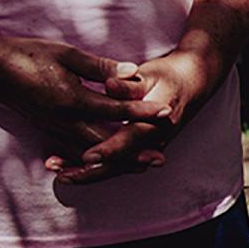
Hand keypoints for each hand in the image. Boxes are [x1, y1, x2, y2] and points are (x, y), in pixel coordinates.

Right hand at [0, 34, 150, 157]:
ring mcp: (54, 129)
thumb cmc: (28, 54)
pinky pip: (74, 152)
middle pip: (106, 143)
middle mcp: (63, 121)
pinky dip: (93, 161)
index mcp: (71, 99)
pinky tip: (107, 165)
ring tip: (142, 166)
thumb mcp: (67, 54)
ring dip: (117, 161)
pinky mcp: (48, 131)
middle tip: (160, 158)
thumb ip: (100, 67)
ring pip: (90, 153)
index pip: (115, 109)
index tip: (165, 114)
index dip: (141, 111)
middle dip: (134, 152)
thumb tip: (132, 72)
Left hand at [53, 43, 218, 184]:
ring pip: (114, 168)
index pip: (130, 140)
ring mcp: (146, 149)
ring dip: (86, 172)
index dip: (109, 149)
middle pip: (118, 164)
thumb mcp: (150, 75)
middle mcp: (152, 142)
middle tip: (59, 171)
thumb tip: (110, 85)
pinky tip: (70, 167)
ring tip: (57, 172)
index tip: (87, 156)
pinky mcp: (138, 149)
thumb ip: (129, 84)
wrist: (191, 85)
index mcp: (156, 124)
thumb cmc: (168, 77)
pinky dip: (93, 168)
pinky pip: (114, 164)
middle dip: (88, 170)